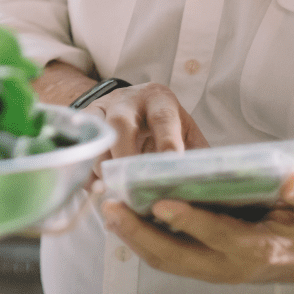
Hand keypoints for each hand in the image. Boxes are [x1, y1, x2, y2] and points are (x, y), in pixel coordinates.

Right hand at [84, 82, 208, 184]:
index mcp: (159, 99)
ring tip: (109, 194)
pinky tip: (93, 191)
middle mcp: (128, 100)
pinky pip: (80, 145)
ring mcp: (102, 110)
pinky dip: (85, 169)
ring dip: (101, 167)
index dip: (167, 142)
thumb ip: (196, 156)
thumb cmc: (164, 126)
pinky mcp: (83, 123)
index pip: (163, 119)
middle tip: (130, 186)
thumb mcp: (185, 133)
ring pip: (96, 136)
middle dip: (124, 156)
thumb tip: (213, 188)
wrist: (131, 105)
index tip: (171, 167)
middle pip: (121, 124)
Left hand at [100, 168, 293, 284]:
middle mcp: (229, 264)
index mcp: (256, 246)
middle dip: (141, 233)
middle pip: (178, 255)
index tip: (161, 202)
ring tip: (110, 211)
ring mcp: (215, 268)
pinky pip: (169, 257)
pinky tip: (126, 219)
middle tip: (112, 207)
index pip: (217, 233)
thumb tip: (287, 177)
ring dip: (135, 238)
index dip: (189, 219)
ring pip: (167, 259)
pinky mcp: (205, 264)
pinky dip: (144, 241)